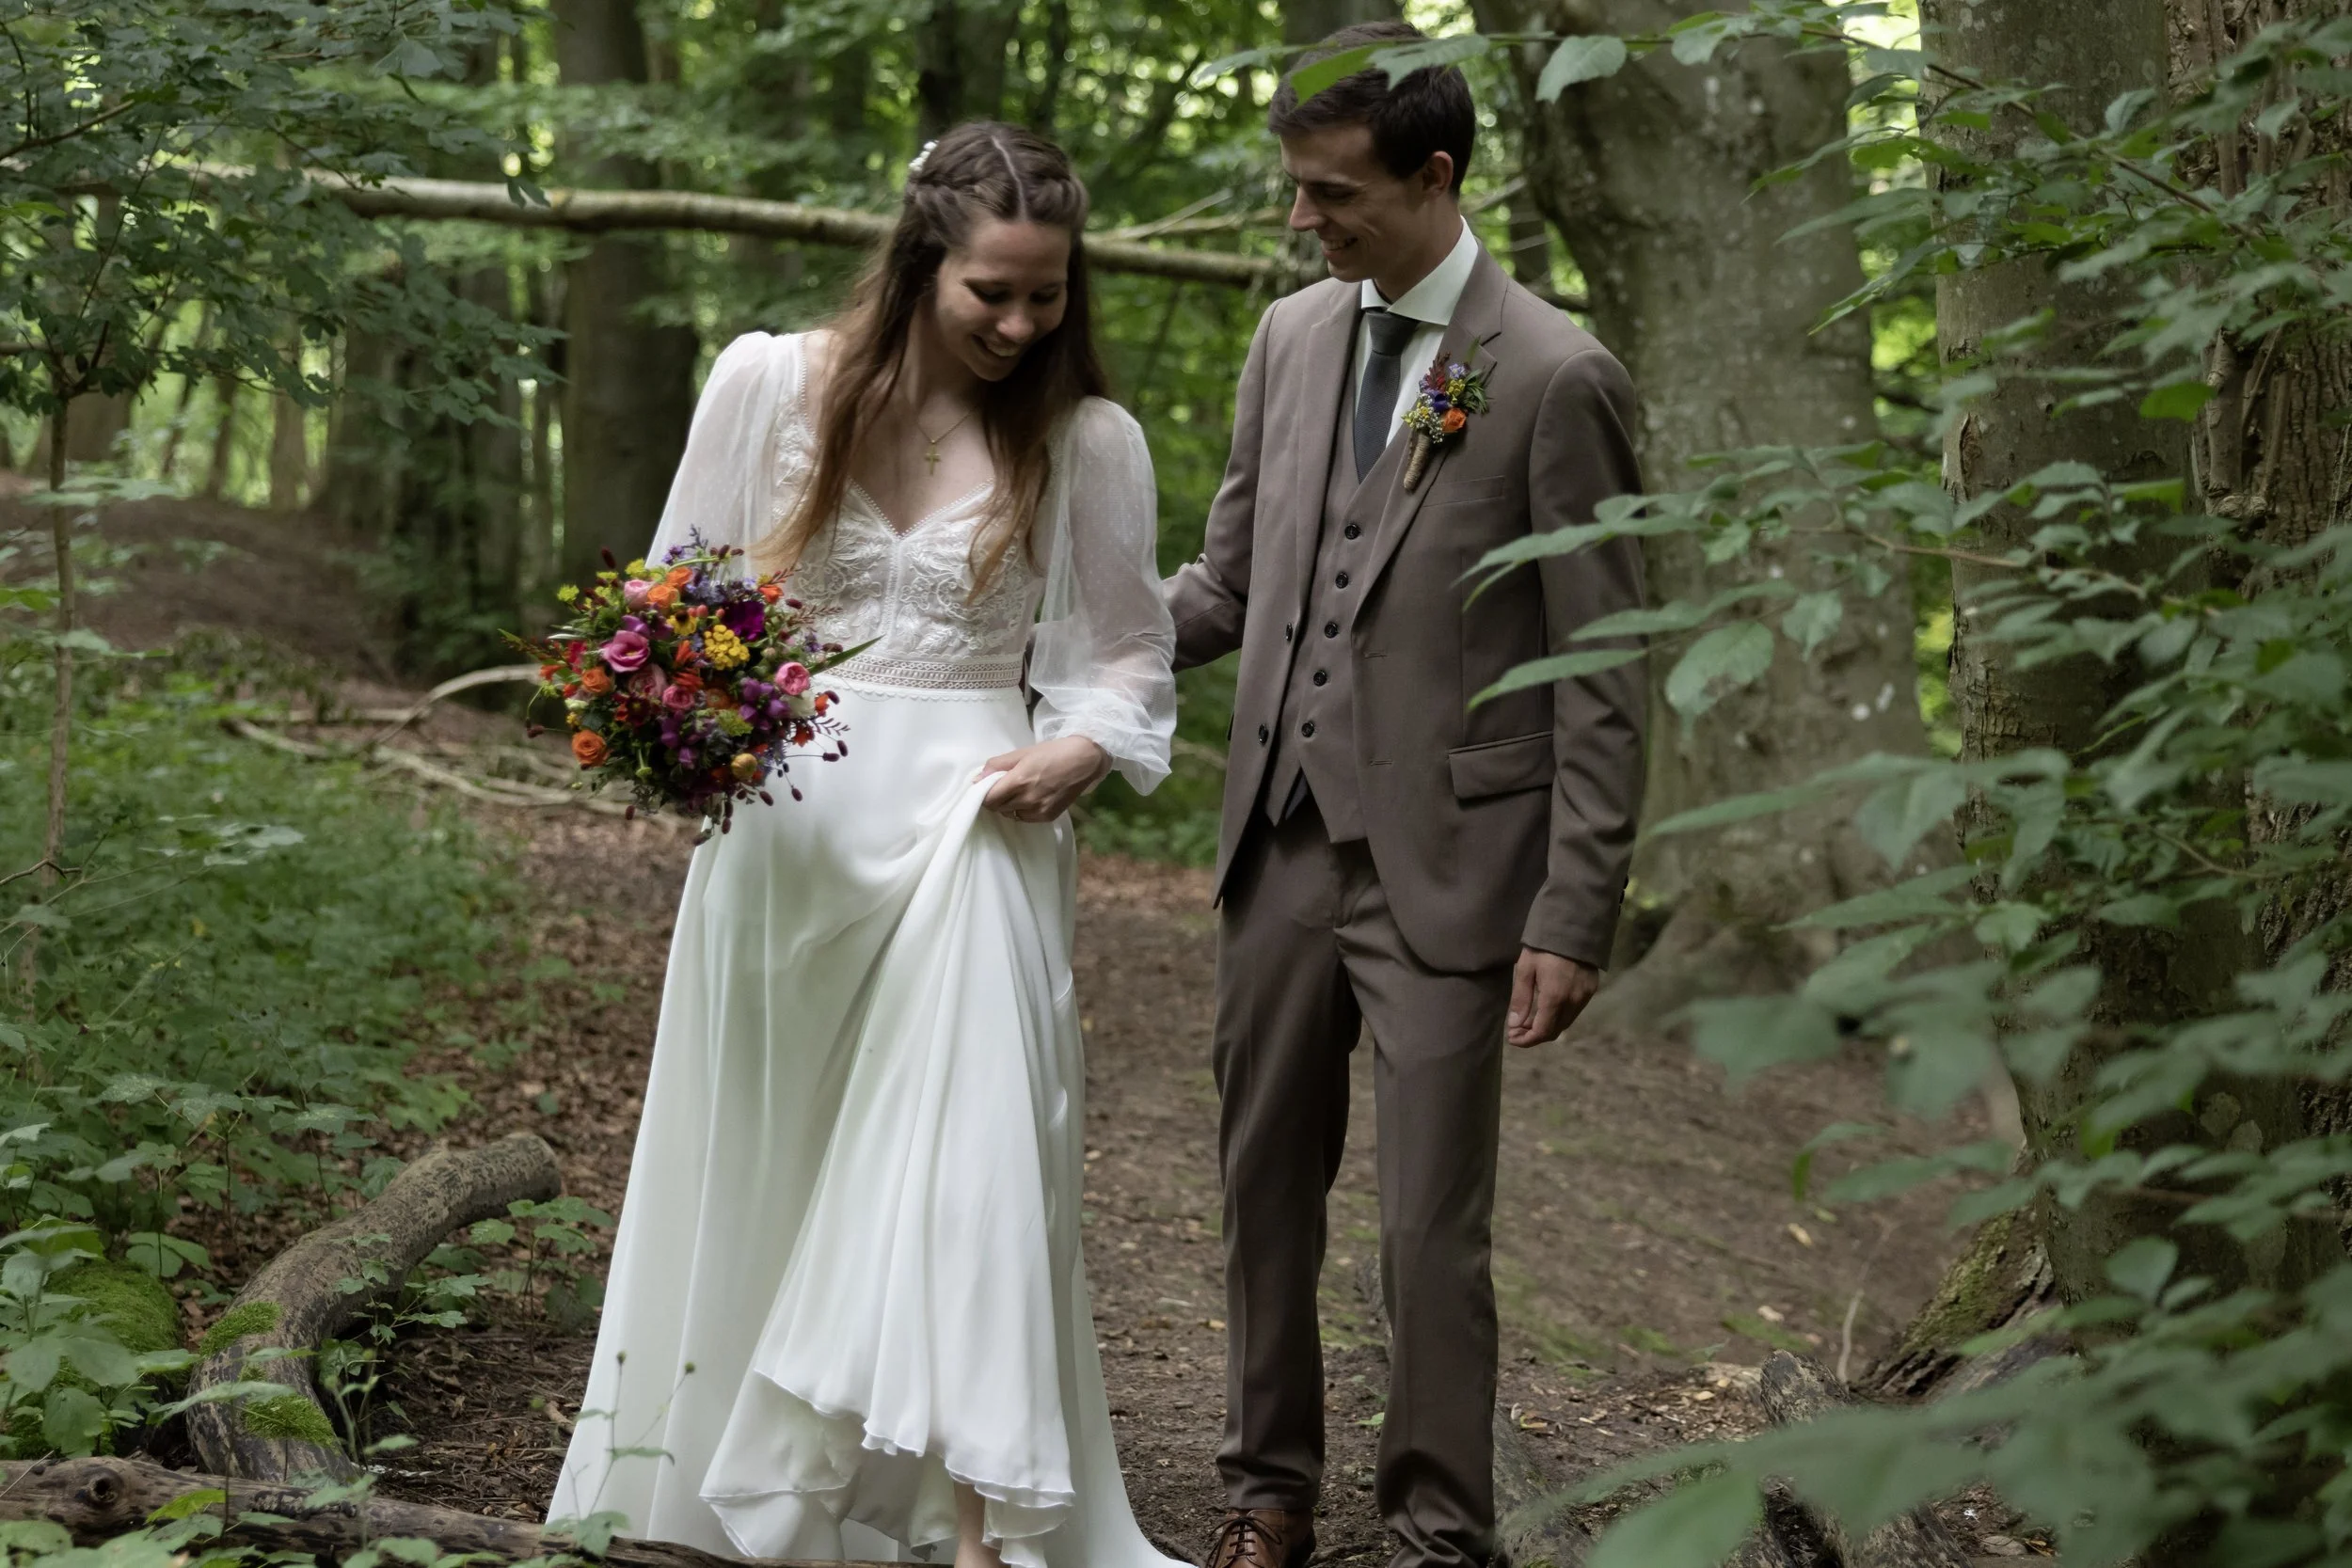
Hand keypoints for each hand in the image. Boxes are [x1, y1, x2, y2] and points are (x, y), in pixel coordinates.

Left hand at [979, 736, 1110, 822]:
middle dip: (995, 798)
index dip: (983, 794)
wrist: (1085, 761)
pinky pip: (1024, 818)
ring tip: (1019, 791)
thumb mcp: (1022, 753)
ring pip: (1010, 814)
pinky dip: (1022, 810)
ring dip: (1008, 805)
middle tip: (1003, 786)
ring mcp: (1039, 811)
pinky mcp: (1048, 817)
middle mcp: (1028, 799)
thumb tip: (978, 778)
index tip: (985, 787)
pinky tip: (1031, 797)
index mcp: (1019, 781)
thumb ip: (998, 765)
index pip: (988, 799)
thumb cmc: (1053, 752)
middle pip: (998, 808)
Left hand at [1507, 948, 1598, 1046]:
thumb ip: (1521, 999)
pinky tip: (1546, 1008)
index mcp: (1555, 997)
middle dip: (1534, 1036)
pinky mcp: (1591, 990)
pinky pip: (1574, 1012)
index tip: (1511, 1038)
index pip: (1542, 1032)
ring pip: (1565, 1023)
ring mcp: (1585, 996)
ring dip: (1547, 1026)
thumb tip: (1515, 1024)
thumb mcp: (1525, 969)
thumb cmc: (1544, 946)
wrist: (1573, 926)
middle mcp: (1573, 1001)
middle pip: (1554, 1031)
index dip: (1526, 1040)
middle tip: (1517, 1030)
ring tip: (1528, 1020)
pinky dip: (1559, 1016)